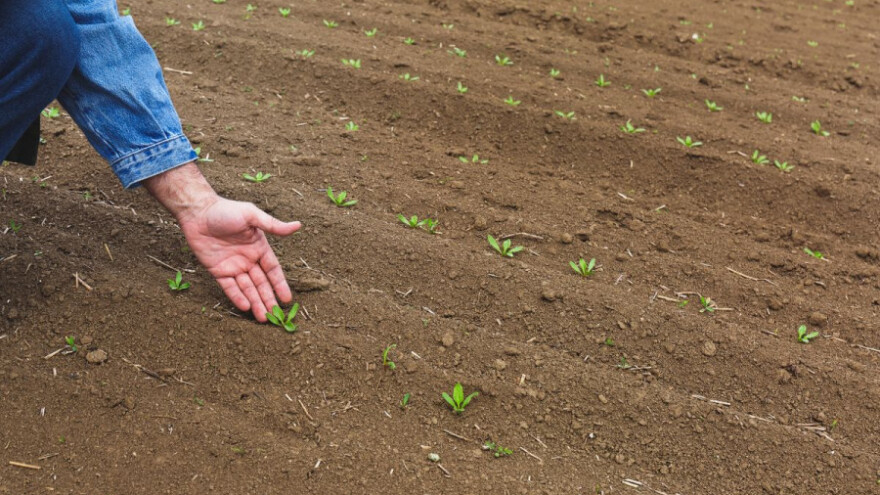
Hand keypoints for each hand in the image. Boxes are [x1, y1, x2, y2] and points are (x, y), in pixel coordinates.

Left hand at [143, 162, 300, 320]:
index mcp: (259, 248)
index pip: (273, 270)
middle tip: (275, 316)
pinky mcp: (218, 270)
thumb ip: (273, 225)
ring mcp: (233, 266)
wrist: (198, 212)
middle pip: (261, 283)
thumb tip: (297, 225)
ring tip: (263, 317)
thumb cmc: (226, 210)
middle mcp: (248, 259)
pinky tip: (245, 307)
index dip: (280, 284)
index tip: (287, 299)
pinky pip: (229, 287)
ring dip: (255, 302)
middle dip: (268, 299)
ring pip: (247, 288)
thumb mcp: (251, 216)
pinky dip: (237, 297)